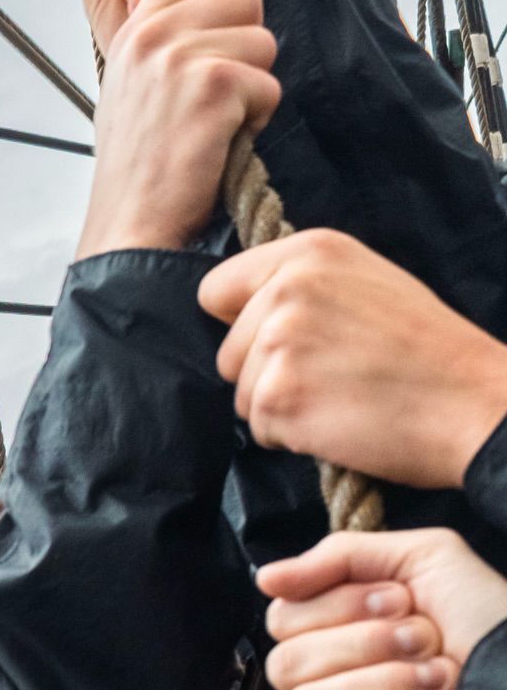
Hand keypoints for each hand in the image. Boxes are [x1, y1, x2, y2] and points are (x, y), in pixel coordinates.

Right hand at [77, 0, 278, 258]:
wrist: (130, 231)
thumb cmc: (139, 173)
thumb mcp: (131, 89)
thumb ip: (161, 39)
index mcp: (131, 32)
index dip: (215, 10)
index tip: (200, 63)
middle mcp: (151, 35)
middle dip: (242, 51)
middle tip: (208, 104)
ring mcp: (179, 57)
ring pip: (262, 41)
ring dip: (251, 89)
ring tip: (211, 128)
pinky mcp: (213, 85)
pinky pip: (268, 84)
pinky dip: (254, 122)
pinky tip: (217, 147)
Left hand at [199, 230, 506, 486]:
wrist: (473, 402)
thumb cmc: (427, 352)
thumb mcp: (368, 283)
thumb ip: (302, 287)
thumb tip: (241, 310)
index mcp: (309, 253)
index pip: (216, 290)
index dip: (238, 323)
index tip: (278, 338)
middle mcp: (286, 289)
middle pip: (226, 352)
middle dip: (264, 374)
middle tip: (331, 375)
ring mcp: (279, 342)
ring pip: (240, 394)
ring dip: (279, 408)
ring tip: (340, 397)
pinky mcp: (278, 395)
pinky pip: (259, 429)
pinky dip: (290, 437)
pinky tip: (338, 421)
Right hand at [259, 529, 506, 689]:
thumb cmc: (490, 621)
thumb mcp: (423, 560)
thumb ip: (340, 556)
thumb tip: (265, 578)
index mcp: (333, 630)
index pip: (281, 620)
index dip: (336, 607)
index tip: (400, 599)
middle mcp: (327, 681)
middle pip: (286, 666)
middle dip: (364, 646)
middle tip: (425, 638)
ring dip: (387, 686)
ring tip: (443, 678)